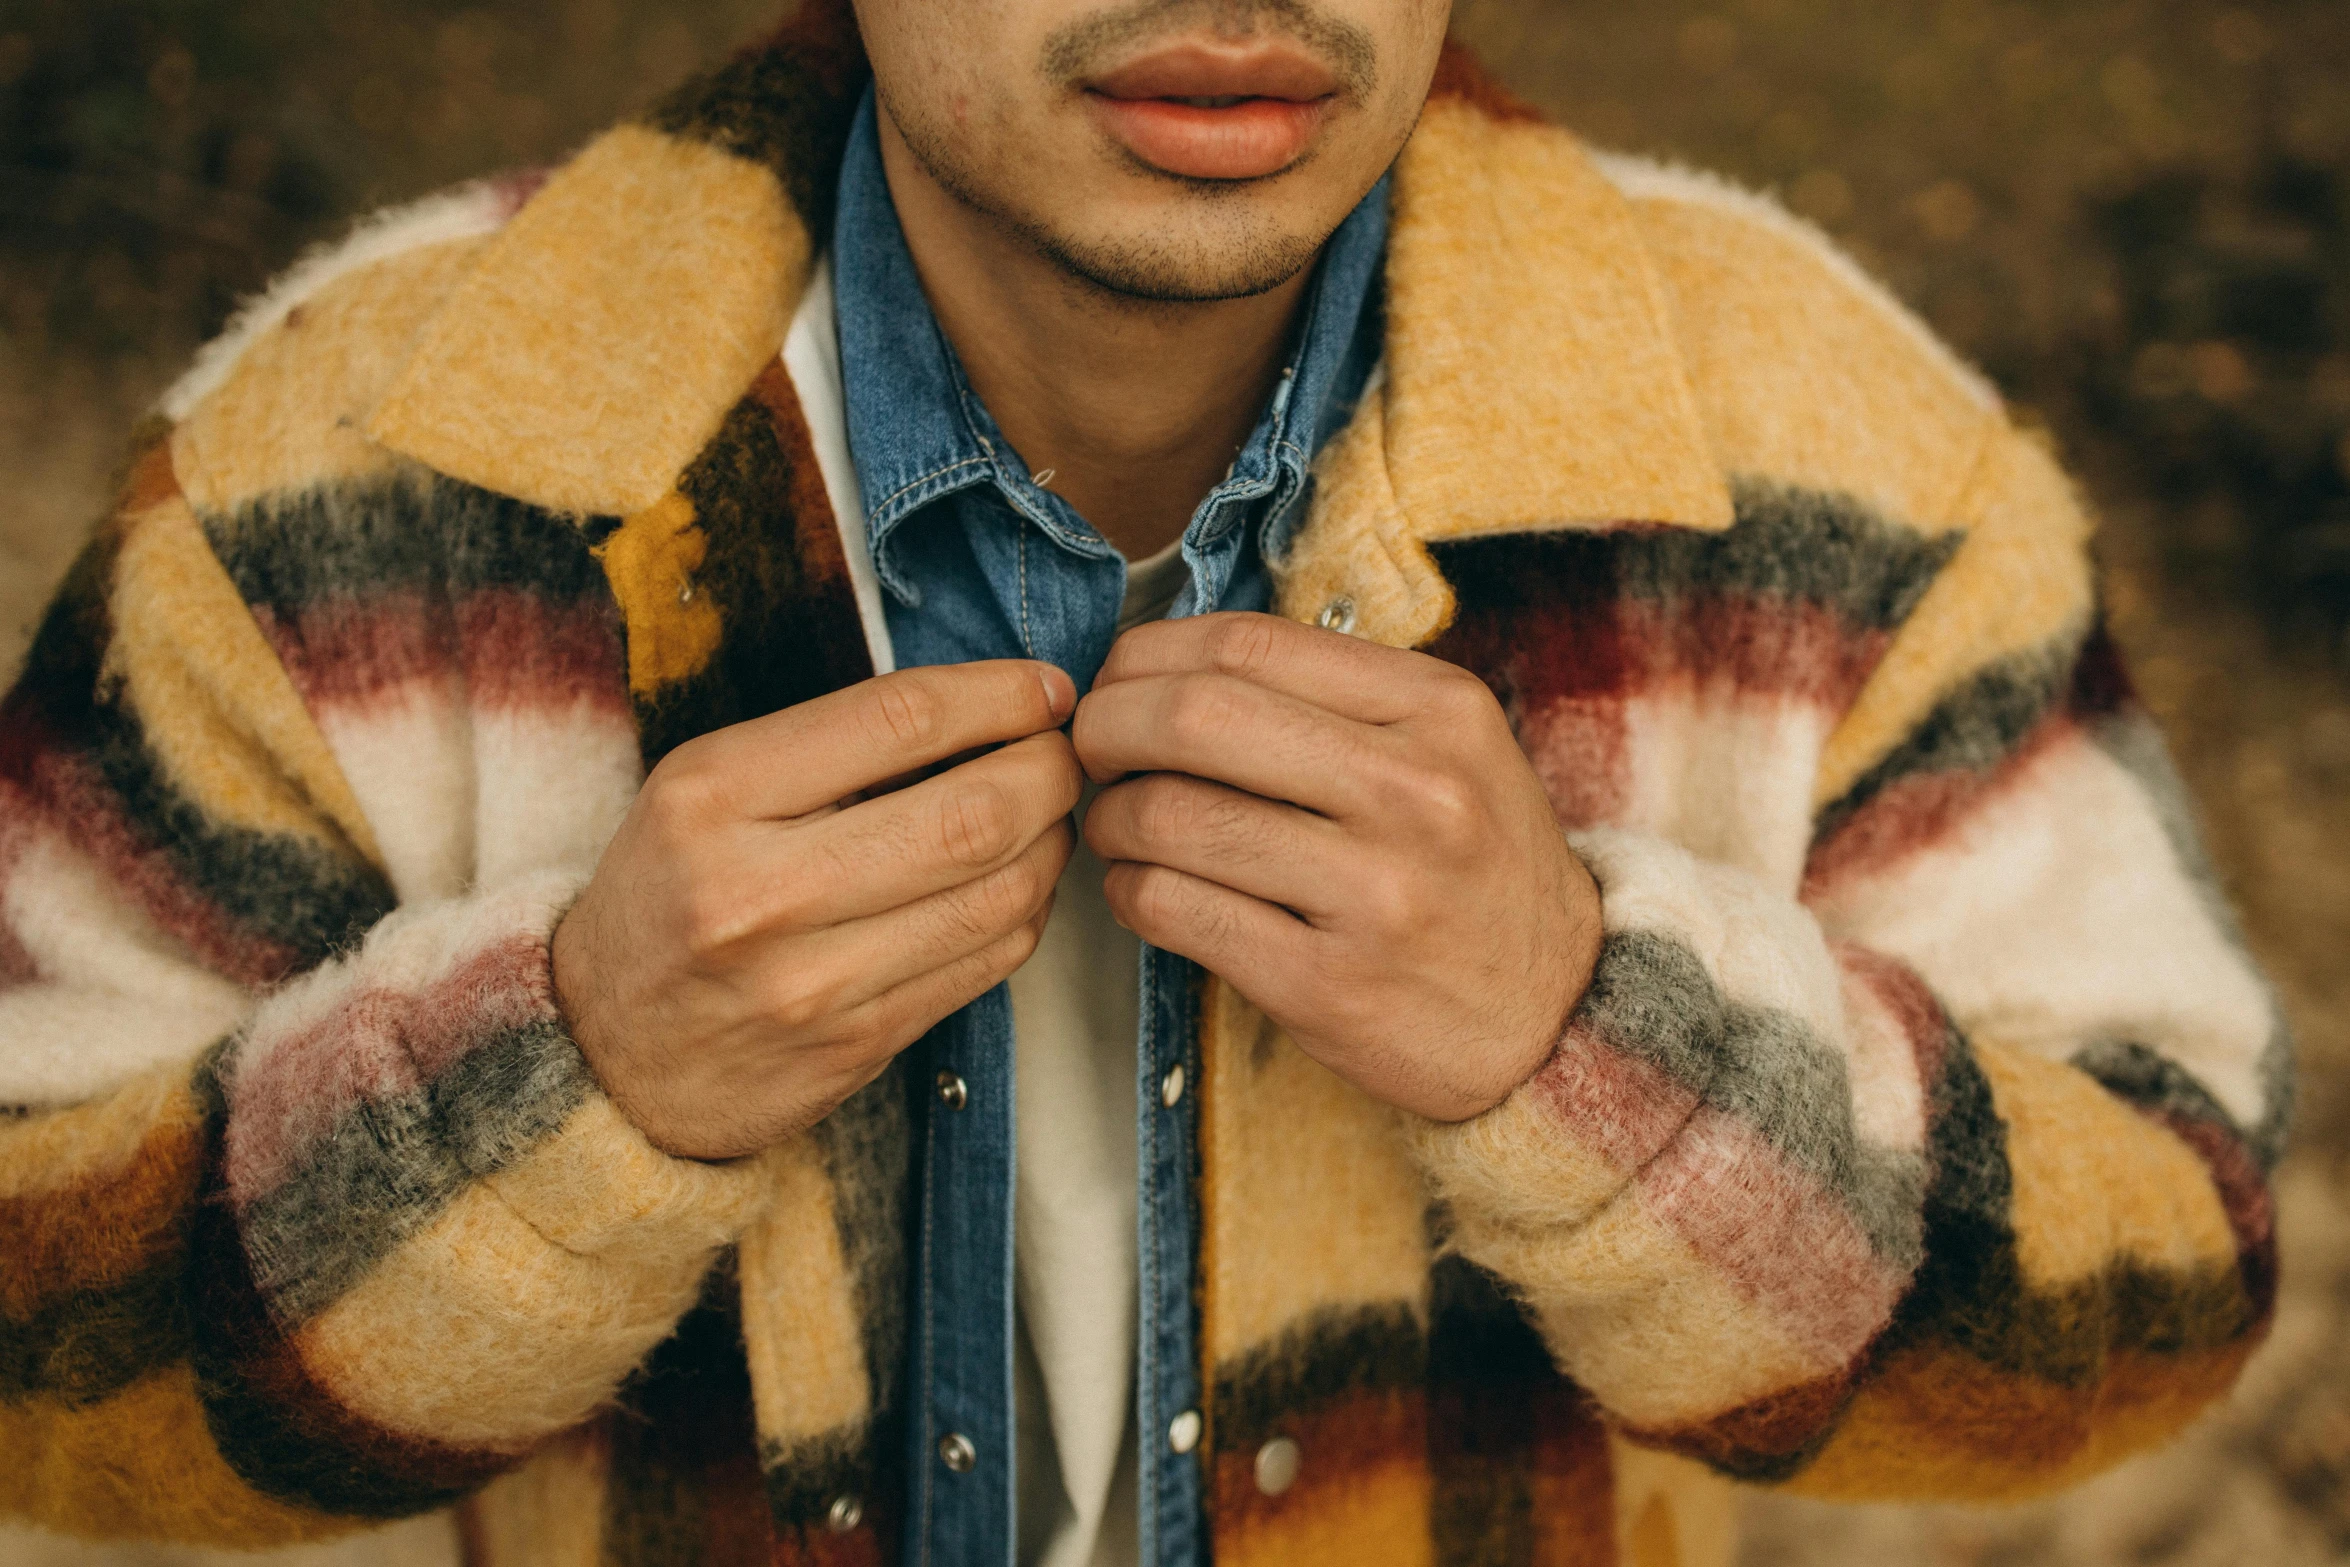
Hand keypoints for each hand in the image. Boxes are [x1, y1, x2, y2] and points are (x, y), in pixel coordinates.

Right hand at [554, 661, 1080, 1159]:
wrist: (602, 1052)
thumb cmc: (670, 895)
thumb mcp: (705, 789)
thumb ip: (830, 747)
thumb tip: (987, 706)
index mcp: (715, 796)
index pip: (899, 719)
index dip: (998, 696)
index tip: (1045, 690)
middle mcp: (761, 891)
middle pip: (970, 814)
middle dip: (1049, 773)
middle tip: (1068, 754)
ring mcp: (811, 981)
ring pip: (996, 896)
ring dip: (1051, 845)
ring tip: (1051, 816)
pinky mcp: (854, 1046)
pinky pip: (984, 965)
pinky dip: (1025, 912)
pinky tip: (1018, 883)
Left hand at [1073, 614, 1599, 1122]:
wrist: (1555, 1014)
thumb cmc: (1473, 867)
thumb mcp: (1448, 749)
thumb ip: (1333, 696)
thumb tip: (1171, 662)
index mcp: (1438, 710)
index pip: (1247, 645)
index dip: (1148, 657)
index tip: (1119, 684)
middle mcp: (1414, 793)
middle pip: (1197, 717)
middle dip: (1108, 725)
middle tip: (1089, 749)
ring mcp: (1374, 894)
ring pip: (1172, 817)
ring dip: (1112, 817)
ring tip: (1116, 826)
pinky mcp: (1327, 985)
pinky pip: (1176, 911)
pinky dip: (1129, 891)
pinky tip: (1140, 888)